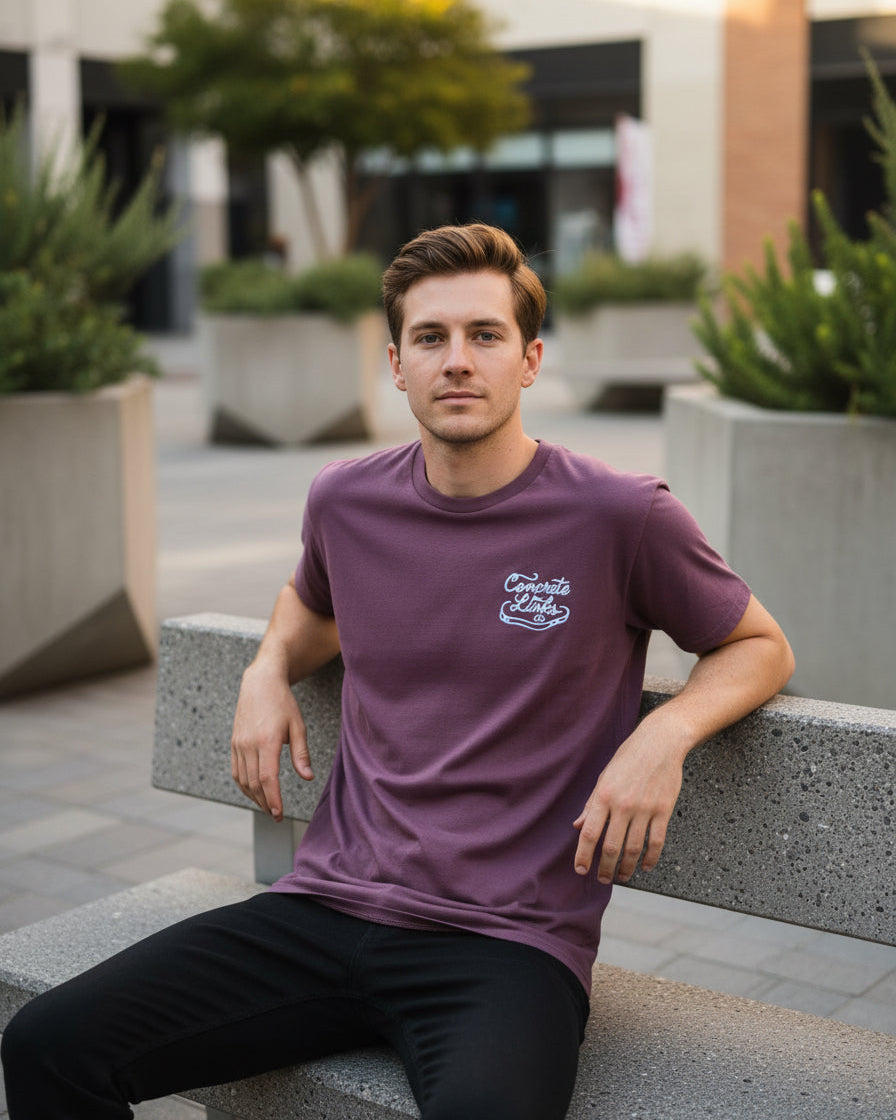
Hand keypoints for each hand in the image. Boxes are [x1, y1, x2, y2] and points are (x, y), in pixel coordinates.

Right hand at [230, 661, 312, 821]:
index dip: (273, 798)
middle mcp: (249, 745)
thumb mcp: (298, 725)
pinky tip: (254, 792)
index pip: (268, 778)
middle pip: (254, 783)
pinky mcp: (234, 744)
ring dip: (254, 797)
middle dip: (265, 803)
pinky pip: (236, 771)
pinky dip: (244, 786)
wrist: (259, 683)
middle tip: (276, 815)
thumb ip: (301, 753)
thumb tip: (308, 777)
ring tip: (268, 807)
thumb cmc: (282, 703)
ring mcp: (238, 745)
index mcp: (267, 741)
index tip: (279, 813)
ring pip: (243, 780)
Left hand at [572, 716, 686, 883]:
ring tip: (622, 877)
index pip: (589, 833)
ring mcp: (644, 809)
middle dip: (605, 868)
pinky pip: (656, 841)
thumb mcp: (604, 777)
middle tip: (603, 879)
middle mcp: (623, 805)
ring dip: (626, 868)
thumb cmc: (629, 757)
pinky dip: (651, 858)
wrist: (660, 742)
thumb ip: (592, 804)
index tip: (581, 869)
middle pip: (611, 846)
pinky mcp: (663, 810)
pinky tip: (646, 866)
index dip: (583, 854)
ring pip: (633, 848)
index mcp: (604, 796)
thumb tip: (578, 826)